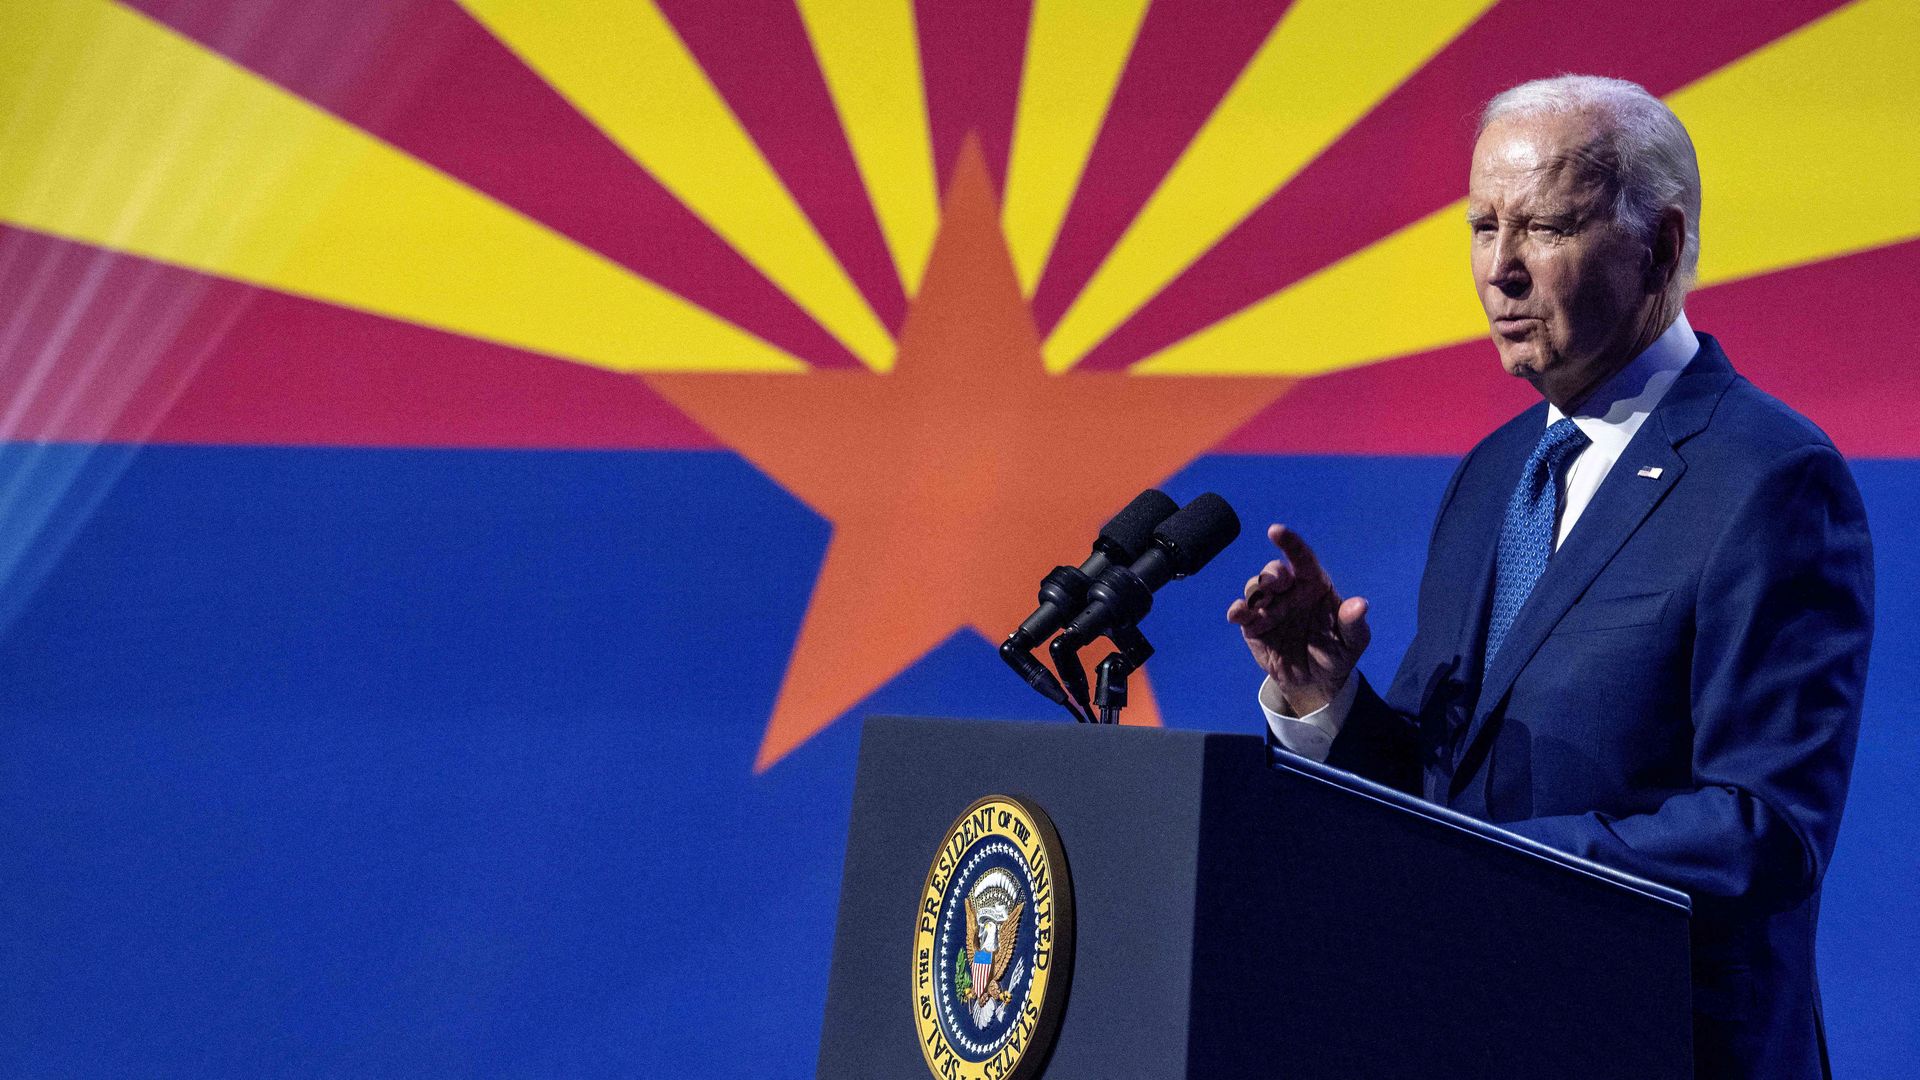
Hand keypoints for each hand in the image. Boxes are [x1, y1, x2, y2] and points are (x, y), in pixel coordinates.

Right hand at [1226, 524, 1370, 714]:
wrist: (1315, 682)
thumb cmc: (1337, 654)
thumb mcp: (1353, 642)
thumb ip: (1354, 623)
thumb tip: (1360, 605)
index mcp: (1314, 586)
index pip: (1302, 558)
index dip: (1289, 542)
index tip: (1275, 531)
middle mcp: (1289, 592)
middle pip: (1274, 571)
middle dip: (1271, 574)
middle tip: (1276, 584)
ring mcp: (1270, 607)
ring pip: (1254, 587)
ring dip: (1254, 591)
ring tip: (1258, 606)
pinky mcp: (1253, 626)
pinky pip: (1241, 612)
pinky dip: (1237, 610)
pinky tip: (1238, 614)